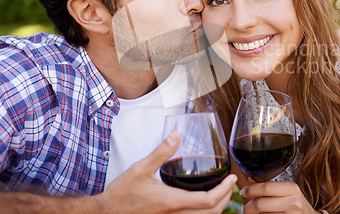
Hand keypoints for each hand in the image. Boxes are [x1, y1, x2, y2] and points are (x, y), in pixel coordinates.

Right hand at [99, 130, 237, 212]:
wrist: (108, 212)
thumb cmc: (122, 193)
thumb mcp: (141, 168)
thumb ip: (160, 151)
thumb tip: (176, 134)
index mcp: (172, 201)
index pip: (208, 201)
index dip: (224, 190)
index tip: (231, 178)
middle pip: (212, 213)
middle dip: (226, 199)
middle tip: (230, 183)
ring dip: (217, 207)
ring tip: (221, 191)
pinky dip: (204, 212)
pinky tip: (202, 201)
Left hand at [239, 181, 322, 213]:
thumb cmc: (297, 204)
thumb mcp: (288, 191)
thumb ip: (270, 186)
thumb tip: (250, 180)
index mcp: (292, 188)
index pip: (265, 187)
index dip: (250, 190)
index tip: (243, 192)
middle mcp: (293, 202)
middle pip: (260, 204)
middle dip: (248, 207)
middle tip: (245, 208)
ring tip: (255, 213)